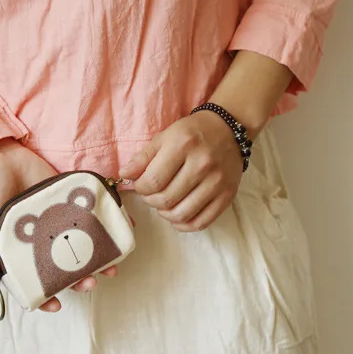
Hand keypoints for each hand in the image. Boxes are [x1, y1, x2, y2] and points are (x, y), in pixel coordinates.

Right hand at [0, 138, 117, 311]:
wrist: (0, 153)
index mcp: (17, 252)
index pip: (32, 282)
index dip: (44, 297)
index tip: (57, 305)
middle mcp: (40, 241)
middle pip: (63, 269)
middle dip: (79, 279)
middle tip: (91, 282)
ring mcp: (57, 223)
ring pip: (81, 247)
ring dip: (98, 259)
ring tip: (111, 266)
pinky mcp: (70, 202)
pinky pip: (90, 218)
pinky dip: (106, 225)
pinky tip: (120, 232)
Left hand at [118, 111, 242, 231]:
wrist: (229, 129)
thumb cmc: (191, 134)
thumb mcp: (164, 138)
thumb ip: (142, 158)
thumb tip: (123, 176)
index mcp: (182, 145)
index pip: (152, 181)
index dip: (140, 188)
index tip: (141, 184)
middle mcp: (202, 164)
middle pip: (166, 200)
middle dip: (150, 200)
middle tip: (151, 193)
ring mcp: (217, 182)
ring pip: (181, 214)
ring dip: (165, 213)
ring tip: (163, 203)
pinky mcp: (228, 196)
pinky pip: (201, 222)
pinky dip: (183, 224)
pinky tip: (177, 215)